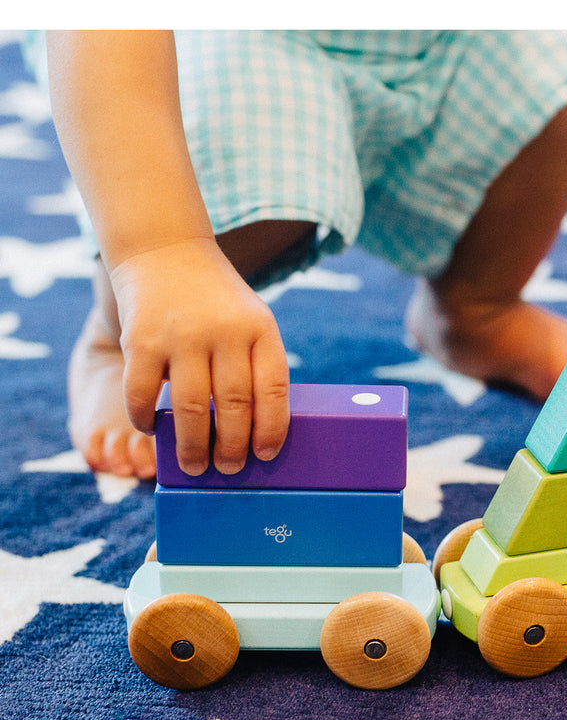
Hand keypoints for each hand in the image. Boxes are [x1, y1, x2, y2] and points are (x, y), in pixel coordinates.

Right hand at [109, 237, 289, 475]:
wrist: (167, 250)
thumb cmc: (219, 303)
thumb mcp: (253, 322)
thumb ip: (258, 366)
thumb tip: (258, 433)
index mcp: (260, 330)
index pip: (274, 389)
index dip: (272, 428)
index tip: (266, 455)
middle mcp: (223, 332)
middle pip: (234, 405)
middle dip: (232, 447)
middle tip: (229, 469)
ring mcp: (181, 336)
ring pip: (190, 409)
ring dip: (193, 446)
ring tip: (196, 466)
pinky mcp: (141, 340)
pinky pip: (142, 394)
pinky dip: (146, 420)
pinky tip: (153, 430)